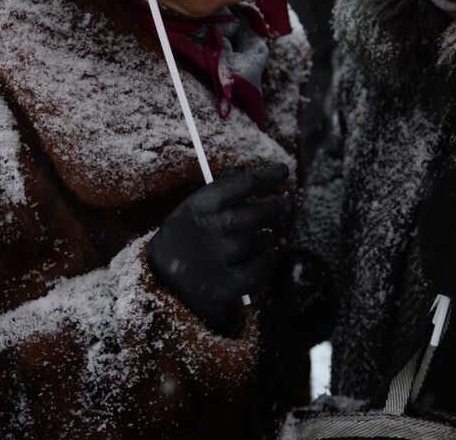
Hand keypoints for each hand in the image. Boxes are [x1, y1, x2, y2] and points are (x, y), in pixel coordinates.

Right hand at [147, 162, 295, 335]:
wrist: (160, 282)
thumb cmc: (185, 237)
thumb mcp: (192, 208)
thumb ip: (218, 190)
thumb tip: (241, 172)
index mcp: (200, 206)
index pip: (242, 184)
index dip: (267, 176)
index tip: (283, 170)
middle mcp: (209, 229)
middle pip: (258, 213)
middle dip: (281, 206)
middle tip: (294, 202)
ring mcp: (217, 258)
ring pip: (260, 240)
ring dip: (267, 236)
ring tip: (263, 234)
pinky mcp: (225, 285)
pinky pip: (260, 267)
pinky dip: (267, 260)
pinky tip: (267, 254)